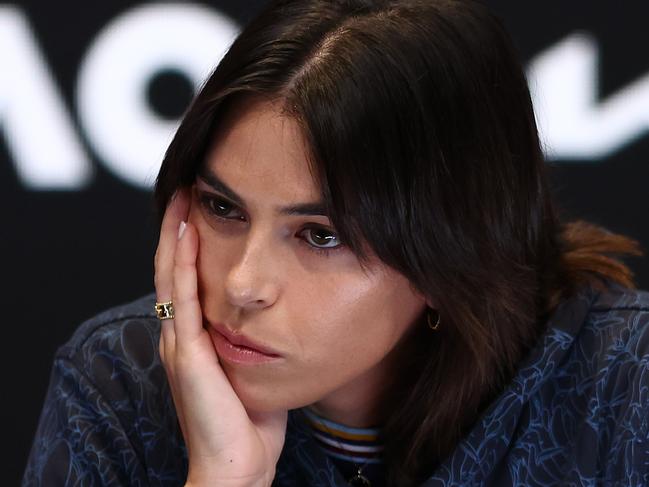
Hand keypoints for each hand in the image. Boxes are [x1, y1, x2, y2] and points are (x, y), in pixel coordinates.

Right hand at [154, 188, 286, 486]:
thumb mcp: (249, 371)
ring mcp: (179, 344)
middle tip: (186, 188)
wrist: (236, 467)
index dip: (186, 245)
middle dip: (176, 228)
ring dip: (174, 234)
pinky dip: (182, 263)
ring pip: (170, 275)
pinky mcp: (187, 354)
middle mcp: (178, 336)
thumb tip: (276, 317)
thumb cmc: (248, 423)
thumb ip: (252, 343)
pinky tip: (186, 233)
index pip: (184, 280)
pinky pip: (183, 299)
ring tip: (182, 196)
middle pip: (171, 269)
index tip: (199, 209)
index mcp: (192, 339)